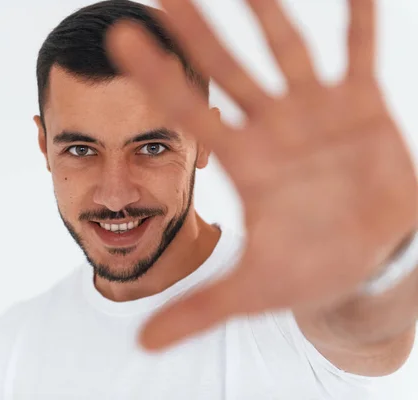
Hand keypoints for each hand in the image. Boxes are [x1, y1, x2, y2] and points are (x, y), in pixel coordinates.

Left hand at [106, 0, 417, 350]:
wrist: (366, 259)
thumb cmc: (307, 270)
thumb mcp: (249, 294)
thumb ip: (196, 311)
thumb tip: (142, 348)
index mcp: (244, 163)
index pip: (190, 114)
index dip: (158, 80)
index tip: (123, 41)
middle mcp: (272, 129)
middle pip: (228, 71)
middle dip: (198, 35)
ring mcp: (315, 114)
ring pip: (286, 52)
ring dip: (267, 14)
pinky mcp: (361, 108)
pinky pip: (358, 55)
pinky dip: (360, 22)